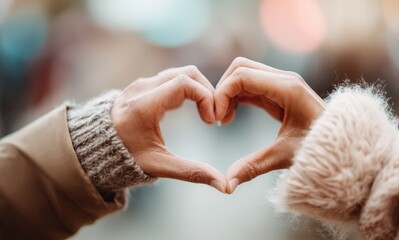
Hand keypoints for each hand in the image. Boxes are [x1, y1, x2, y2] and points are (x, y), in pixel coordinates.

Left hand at [111, 66, 226, 192]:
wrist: (95, 148)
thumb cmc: (124, 158)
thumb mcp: (158, 166)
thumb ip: (191, 172)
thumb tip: (223, 186)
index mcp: (143, 105)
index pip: (185, 84)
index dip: (206, 98)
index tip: (212, 121)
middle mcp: (142, 88)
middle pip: (187, 73)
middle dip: (207, 91)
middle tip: (214, 116)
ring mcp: (142, 83)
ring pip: (181, 73)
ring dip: (199, 89)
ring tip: (206, 113)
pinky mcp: (144, 85)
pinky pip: (172, 77)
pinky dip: (189, 88)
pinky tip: (193, 108)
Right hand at [215, 57, 325, 193]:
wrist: (344, 145)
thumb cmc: (322, 148)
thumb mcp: (286, 156)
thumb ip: (254, 166)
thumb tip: (227, 184)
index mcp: (287, 88)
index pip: (242, 76)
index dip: (222, 94)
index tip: (216, 119)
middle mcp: (283, 80)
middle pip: (240, 68)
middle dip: (222, 90)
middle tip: (217, 118)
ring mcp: (281, 84)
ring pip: (243, 75)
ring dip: (228, 94)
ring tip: (224, 120)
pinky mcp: (278, 92)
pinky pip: (249, 86)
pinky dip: (236, 98)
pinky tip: (231, 117)